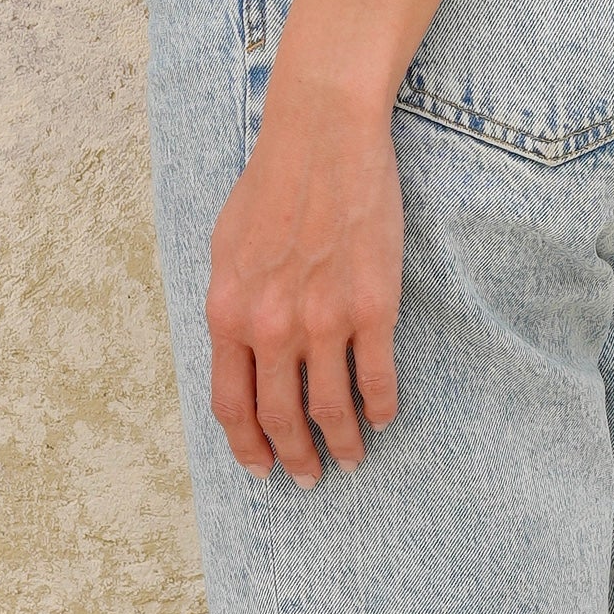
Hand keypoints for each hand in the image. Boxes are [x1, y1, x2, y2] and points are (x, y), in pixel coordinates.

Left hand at [204, 67, 404, 480]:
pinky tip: (386, 417)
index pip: (231, 405)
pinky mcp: (372, 305)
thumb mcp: (226, 249)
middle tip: (310, 478)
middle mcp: (270, 326)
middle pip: (279, 418)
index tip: (262, 469)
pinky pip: (377, 377)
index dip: (247, 447)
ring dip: (343, 444)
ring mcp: (322, 319)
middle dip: (295, 459)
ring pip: (331, 408)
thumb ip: (232, 306)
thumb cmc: (273, 183)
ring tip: (353, 458)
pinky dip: (383, 407)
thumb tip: (240, 352)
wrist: (321, 135)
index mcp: (228, 313)